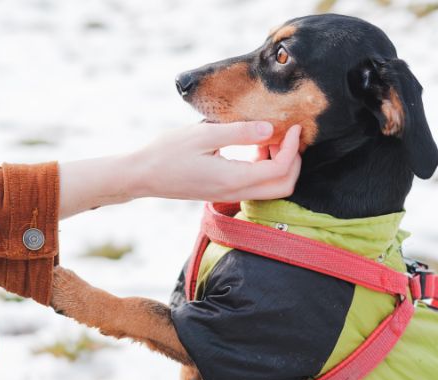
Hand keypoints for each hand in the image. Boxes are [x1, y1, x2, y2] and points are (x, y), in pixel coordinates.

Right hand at [135, 121, 301, 200]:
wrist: (142, 175)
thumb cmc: (168, 152)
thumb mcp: (203, 135)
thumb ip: (239, 132)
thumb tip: (270, 128)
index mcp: (234, 179)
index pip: (280, 170)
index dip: (293, 148)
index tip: (294, 127)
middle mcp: (236, 192)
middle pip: (284, 186)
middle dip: (294, 161)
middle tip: (289, 135)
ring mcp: (230, 195)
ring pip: (272, 187)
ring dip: (280, 164)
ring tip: (271, 136)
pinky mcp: (225, 191)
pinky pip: (257, 185)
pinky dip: (265, 166)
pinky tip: (254, 145)